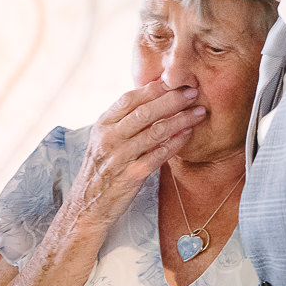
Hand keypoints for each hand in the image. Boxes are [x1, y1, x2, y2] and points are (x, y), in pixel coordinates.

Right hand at [64, 81, 205, 227]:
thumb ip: (122, 121)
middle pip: (144, 112)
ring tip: (198, 113)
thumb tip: (151, 97)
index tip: (175, 80)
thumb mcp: (103, 140)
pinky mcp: (131, 176)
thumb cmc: (101, 169)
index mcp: (102, 125)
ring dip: (180, 121)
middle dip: (172, 100)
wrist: (87, 205)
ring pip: (154, 132)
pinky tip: (188, 135)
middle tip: (193, 92)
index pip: (128, 99)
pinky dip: (175, 144)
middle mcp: (108, 138)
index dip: (153, 89)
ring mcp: (119, 158)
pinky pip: (158, 156)